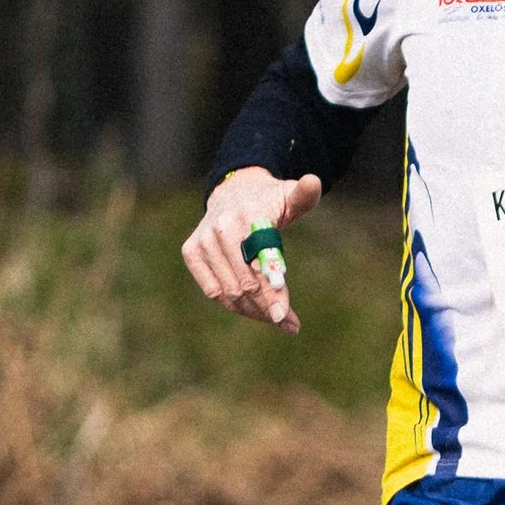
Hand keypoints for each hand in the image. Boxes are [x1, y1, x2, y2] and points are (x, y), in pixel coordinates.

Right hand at [183, 166, 322, 334]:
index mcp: (250, 214)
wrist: (233, 192)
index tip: (284, 318)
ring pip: (229, 291)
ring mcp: (204, 240)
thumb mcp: (290, 196)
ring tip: (277, 318)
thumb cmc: (269, 201)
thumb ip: (304, 194)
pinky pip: (213, 290)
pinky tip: (254, 309)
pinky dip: (234, 305)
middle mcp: (222, 227)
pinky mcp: (191, 251)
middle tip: (289, 323)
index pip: (262, 261)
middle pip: (246, 282)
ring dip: (254, 311)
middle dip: (269, 307)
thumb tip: (313, 181)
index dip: (273, 292)